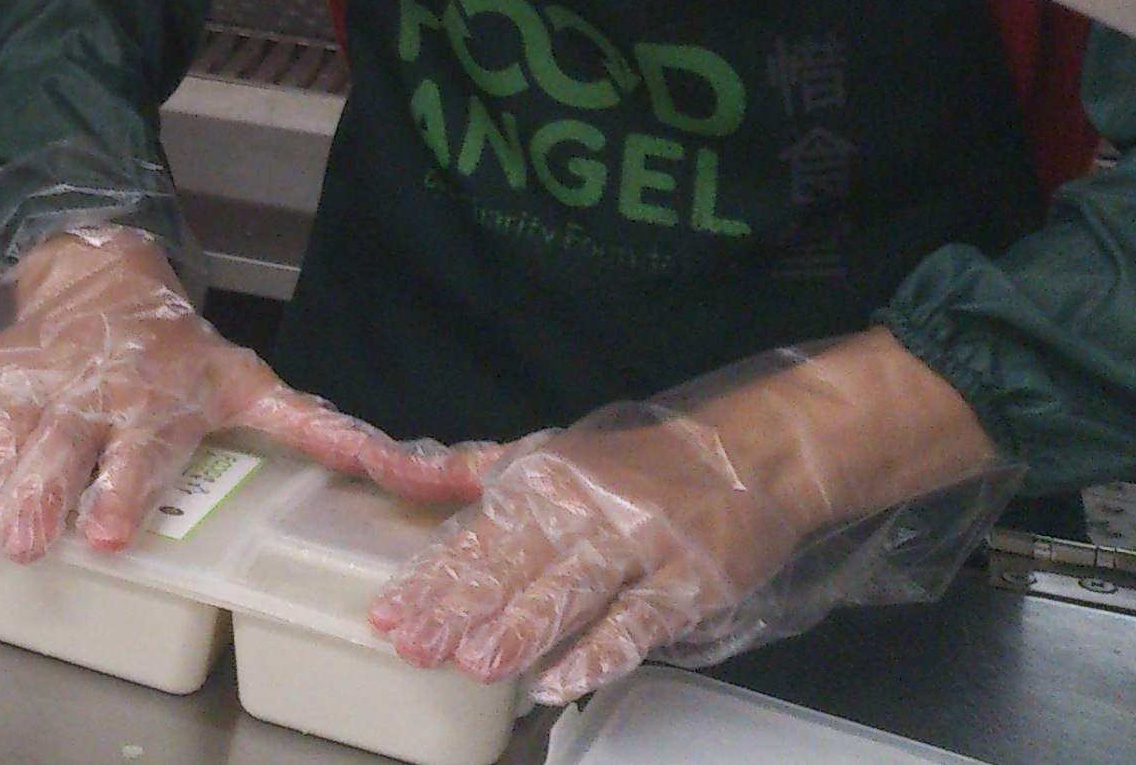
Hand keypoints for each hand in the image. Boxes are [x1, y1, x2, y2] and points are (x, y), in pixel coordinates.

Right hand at [0, 226, 496, 560]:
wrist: (95, 269)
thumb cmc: (177, 346)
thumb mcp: (252, 380)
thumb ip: (322, 431)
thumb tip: (420, 472)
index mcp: (156, 401)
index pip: (139, 449)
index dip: (123, 488)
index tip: (112, 529)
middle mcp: (93, 396)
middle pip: (64, 452)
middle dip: (43, 494)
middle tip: (26, 536)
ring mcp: (37, 387)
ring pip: (8, 436)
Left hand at [369, 334, 1009, 704]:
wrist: (748, 454)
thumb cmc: (632, 465)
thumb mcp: (544, 455)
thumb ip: (466, 473)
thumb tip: (387, 468)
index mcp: (541, 479)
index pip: (475, 536)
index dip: (430, 579)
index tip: (387, 615)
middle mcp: (584, 508)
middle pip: (513, 565)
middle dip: (460, 608)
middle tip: (415, 646)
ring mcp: (640, 545)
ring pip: (573, 591)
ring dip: (523, 628)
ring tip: (477, 663)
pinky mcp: (690, 581)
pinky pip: (639, 621)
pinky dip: (600, 651)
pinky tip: (562, 681)